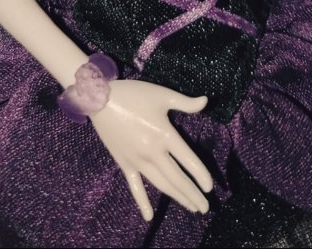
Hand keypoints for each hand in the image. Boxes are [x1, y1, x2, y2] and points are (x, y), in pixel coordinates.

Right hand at [90, 78, 211, 221]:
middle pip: (177, 178)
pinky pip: (135, 187)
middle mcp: (153, 152)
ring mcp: (138, 161)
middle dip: (192, 194)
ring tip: (191, 207)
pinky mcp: (124, 164)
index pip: (188, 160)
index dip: (201, 175)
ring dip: (177, 197)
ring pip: (161, 184)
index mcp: (164, 135)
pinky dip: (142, 202)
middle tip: (205, 207)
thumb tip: (206, 101)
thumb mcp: (162, 95)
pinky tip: (149, 216)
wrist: (101, 99)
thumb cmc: (135, 95)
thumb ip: (185, 102)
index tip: (210, 187)